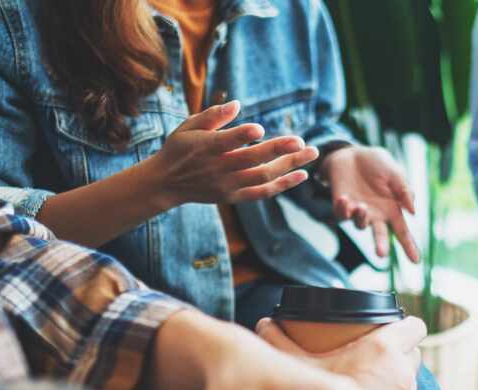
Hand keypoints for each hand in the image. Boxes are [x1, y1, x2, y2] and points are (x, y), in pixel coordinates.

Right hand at [152, 101, 319, 205]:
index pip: (226, 142)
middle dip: (279, 150)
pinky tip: (300, 175)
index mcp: (206, 148)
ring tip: (311, 154)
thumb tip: (237, 104)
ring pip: (263, 177)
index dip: (243, 136)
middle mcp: (219, 168)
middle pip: (252, 160)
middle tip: (302, 141)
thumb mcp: (188, 126)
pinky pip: (261, 192)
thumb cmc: (179, 148)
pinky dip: (282, 185)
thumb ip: (213, 116)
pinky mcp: (233, 196)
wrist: (166, 183)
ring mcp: (227, 184)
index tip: (259, 128)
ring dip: (289, 166)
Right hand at [257, 317, 425, 389]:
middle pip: (413, 356)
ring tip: (370, 381)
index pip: (413, 327)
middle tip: (373, 355)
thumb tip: (264, 323)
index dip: (403, 324)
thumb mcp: (288, 362)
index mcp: (384, 353)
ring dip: (395, 383)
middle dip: (398, 353)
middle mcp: (403, 380)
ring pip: (410, 386)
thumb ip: (276, 338)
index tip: (389, 326)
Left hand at [323, 146, 420, 262]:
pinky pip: (342, 214)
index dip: (409, 246)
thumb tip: (413, 212)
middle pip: (380, 236)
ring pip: (360, 224)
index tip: (416, 261)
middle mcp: (376, 215)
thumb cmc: (378, 164)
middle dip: (381, 245)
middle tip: (381, 254)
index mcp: (392, 209)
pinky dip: (343, 208)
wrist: (352, 154)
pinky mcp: (342, 207)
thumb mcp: (396, 173)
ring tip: (361, 206)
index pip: (403, 232)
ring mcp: (358, 212)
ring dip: (361, 218)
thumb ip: (405, 191)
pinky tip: (344, 198)